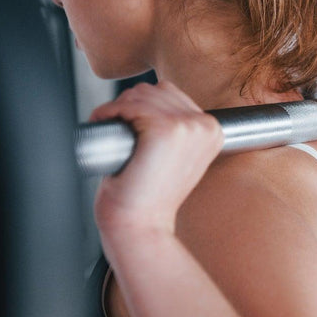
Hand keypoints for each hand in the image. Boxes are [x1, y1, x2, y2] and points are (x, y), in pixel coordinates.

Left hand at [88, 81, 223, 241]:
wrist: (142, 226)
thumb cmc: (150, 197)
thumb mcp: (175, 158)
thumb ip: (177, 130)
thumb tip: (151, 100)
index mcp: (212, 130)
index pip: (171, 94)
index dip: (142, 107)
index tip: (129, 128)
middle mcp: (205, 124)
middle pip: (155, 90)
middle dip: (128, 105)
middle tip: (117, 131)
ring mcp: (186, 126)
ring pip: (140, 94)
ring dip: (117, 108)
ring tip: (110, 128)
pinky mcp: (165, 129)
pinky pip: (129, 105)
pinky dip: (109, 111)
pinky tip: (104, 124)